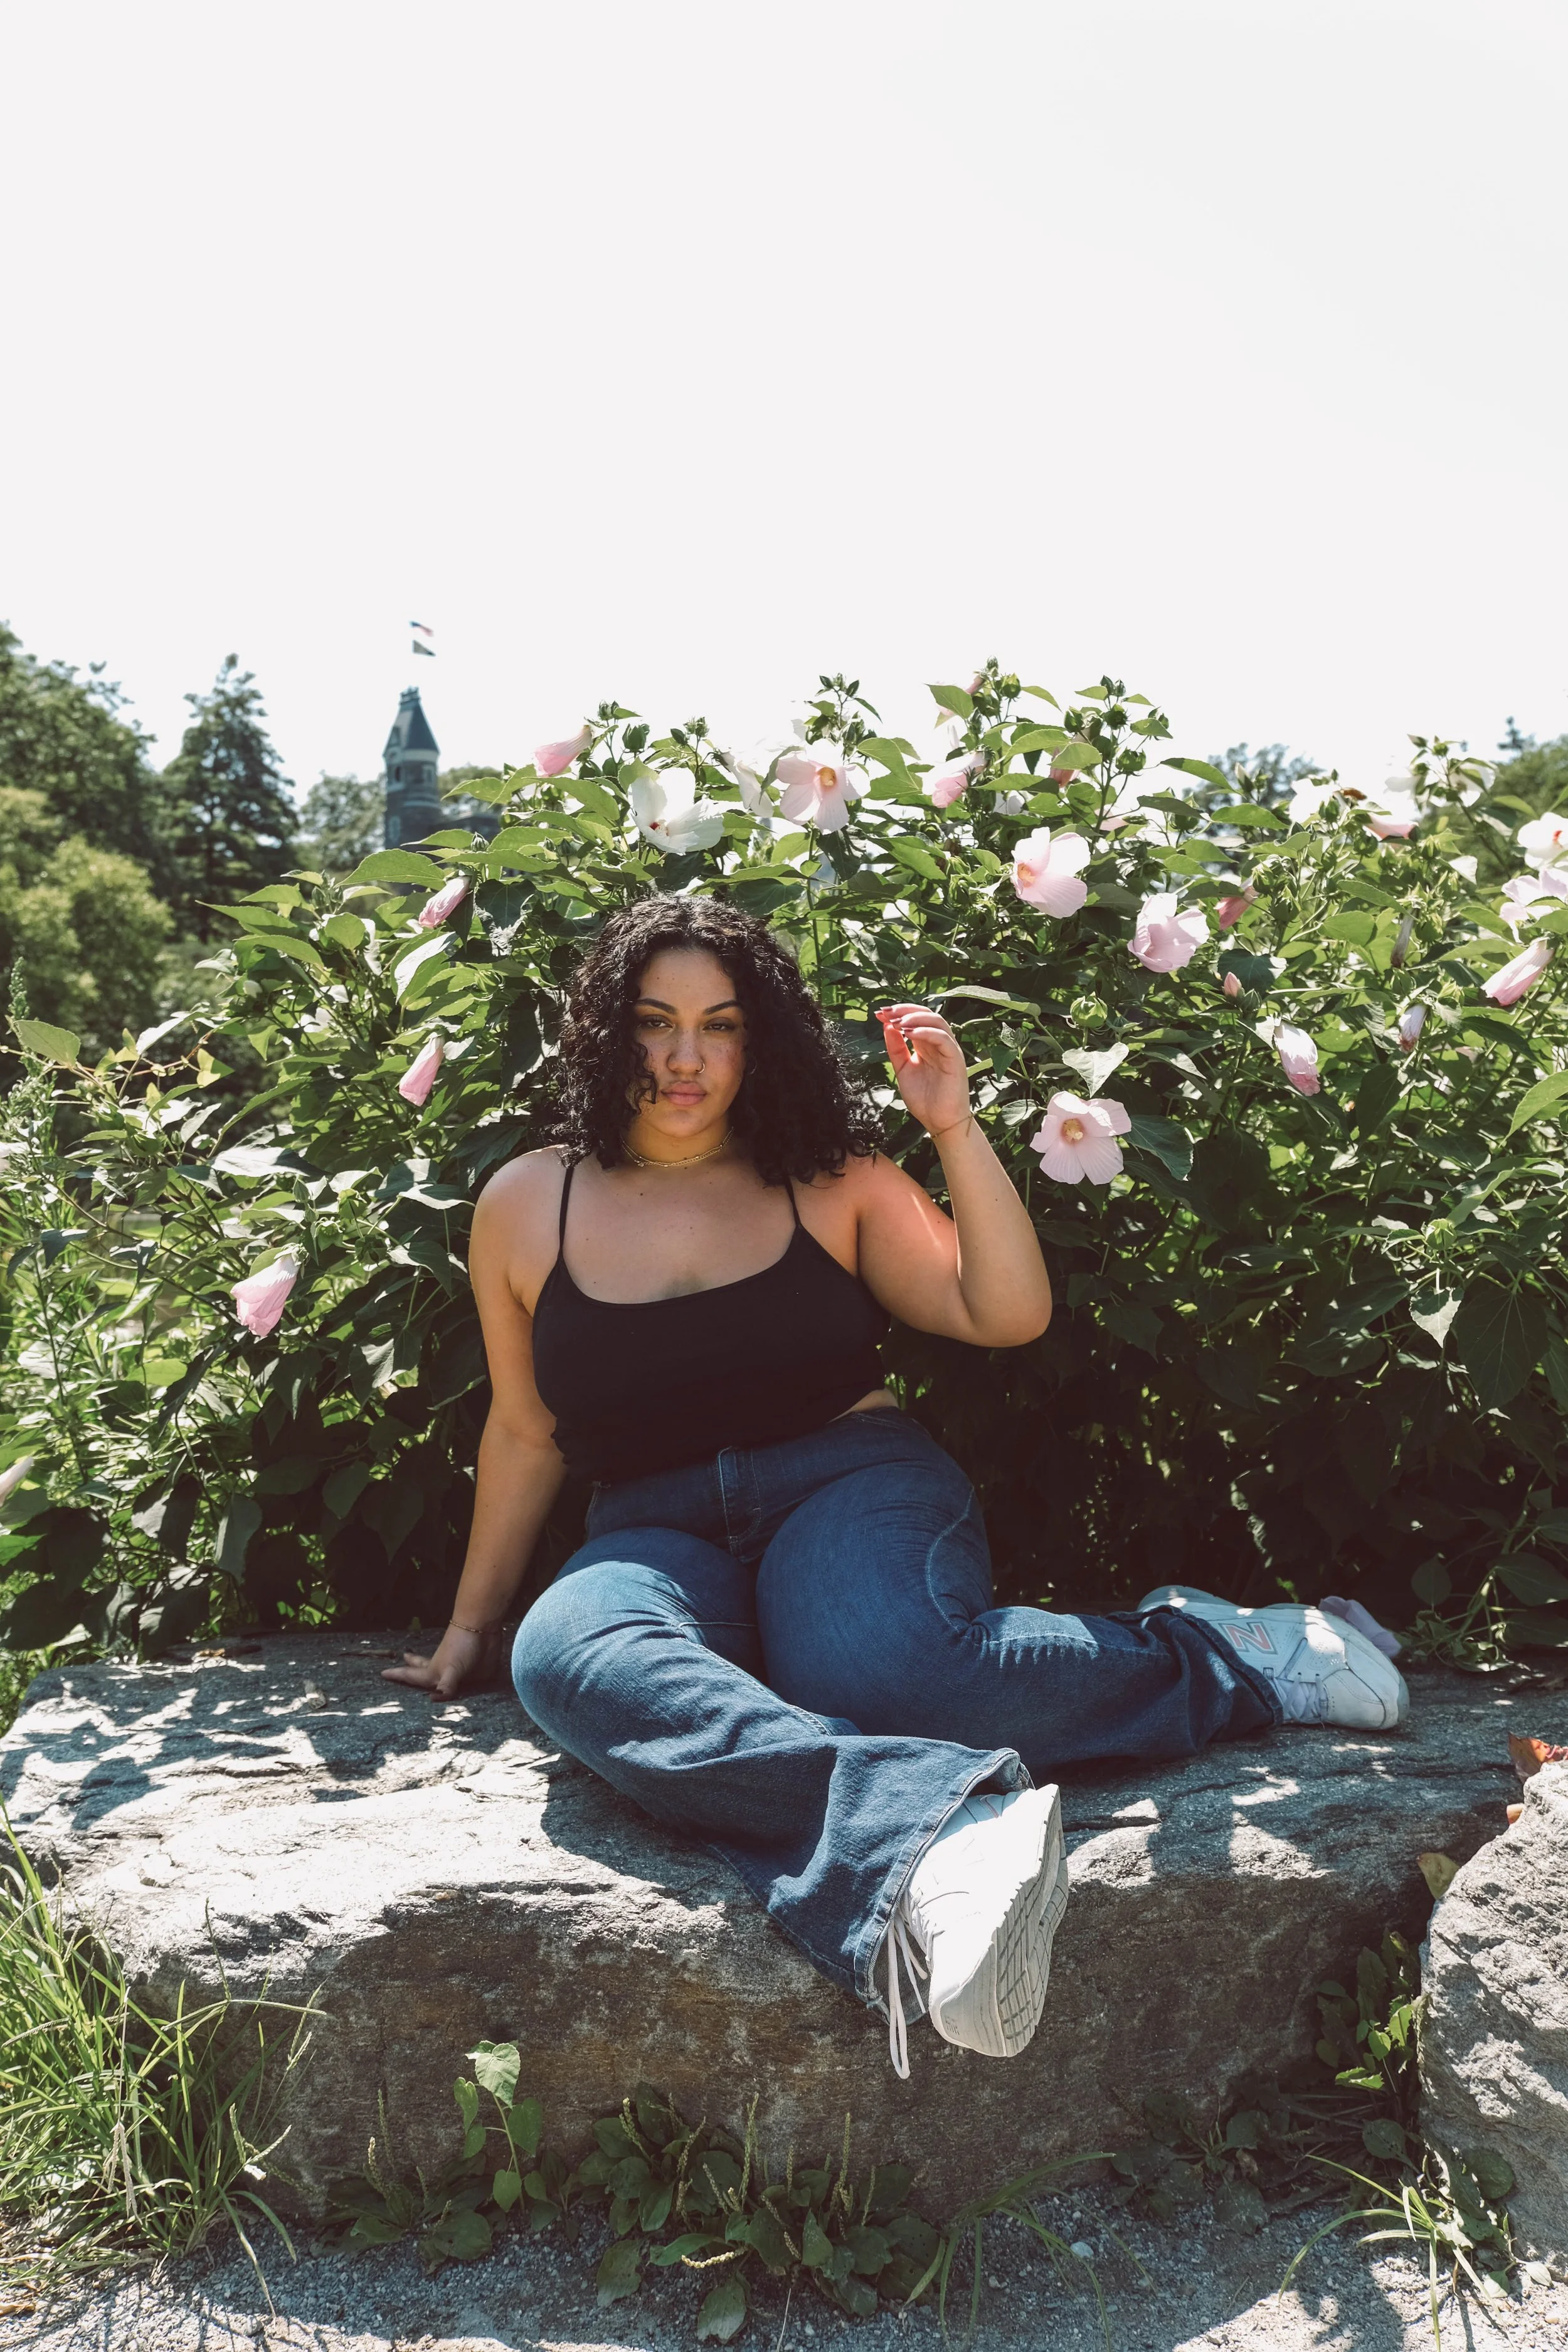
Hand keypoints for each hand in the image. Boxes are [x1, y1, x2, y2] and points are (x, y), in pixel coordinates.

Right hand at [382, 1623, 504, 1700]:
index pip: (412, 1677)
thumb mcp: (451, 1668)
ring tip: (427, 1676)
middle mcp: (444, 1673)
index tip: (382, 1673)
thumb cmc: (460, 1646)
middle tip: (403, 1658)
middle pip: (425, 1673)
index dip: (398, 1676)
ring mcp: (459, 1673)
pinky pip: (469, 1685)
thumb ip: (445, 1685)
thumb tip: (434, 1699)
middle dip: (412, 1671)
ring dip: (436, 1679)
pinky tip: (465, 1689)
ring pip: (444, 1679)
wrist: (483, 1628)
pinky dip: (466, 1687)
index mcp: (433, 1672)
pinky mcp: (477, 1674)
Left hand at [875, 1003, 971, 1140]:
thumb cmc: (924, 1099)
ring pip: (937, 1022)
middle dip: (905, 1010)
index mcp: (927, 1045)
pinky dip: (926, 1032)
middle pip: (927, 1014)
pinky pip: (943, 1039)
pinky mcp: (955, 1059)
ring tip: (897, 1022)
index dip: (898, 1013)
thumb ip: (896, 1049)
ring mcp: (949, 1050)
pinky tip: (909, 1033)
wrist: (938, 1122)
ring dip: (915, 1018)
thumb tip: (887, 1026)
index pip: (916, 1019)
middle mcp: (939, 1044)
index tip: (879, 1014)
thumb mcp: (903, 1070)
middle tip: (886, 1012)